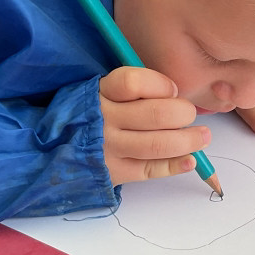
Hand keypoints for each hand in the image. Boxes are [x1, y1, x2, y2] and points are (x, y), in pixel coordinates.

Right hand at [98, 67, 209, 185]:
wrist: (51, 148)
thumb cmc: (90, 114)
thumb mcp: (101, 91)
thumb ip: (133, 91)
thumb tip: (175, 96)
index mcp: (101, 92)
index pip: (133, 82)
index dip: (161, 85)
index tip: (172, 90)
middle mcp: (103, 119)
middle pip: (155, 114)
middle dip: (183, 114)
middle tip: (190, 114)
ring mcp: (109, 148)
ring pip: (157, 144)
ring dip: (188, 140)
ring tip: (203, 137)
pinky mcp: (114, 172)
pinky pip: (150, 170)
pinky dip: (175, 166)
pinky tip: (190, 160)